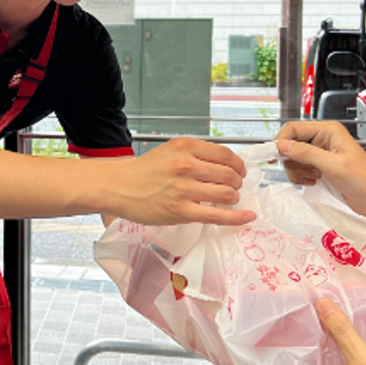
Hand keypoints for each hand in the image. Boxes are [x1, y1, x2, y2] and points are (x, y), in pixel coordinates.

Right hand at [109, 137, 253, 226]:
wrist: (119, 187)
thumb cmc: (143, 171)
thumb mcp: (170, 151)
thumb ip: (195, 154)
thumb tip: (226, 166)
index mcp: (185, 147)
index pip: (226, 154)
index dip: (238, 164)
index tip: (240, 170)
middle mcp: (186, 165)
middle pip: (229, 174)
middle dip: (237, 182)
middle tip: (233, 186)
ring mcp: (184, 189)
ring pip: (227, 193)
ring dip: (233, 197)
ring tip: (227, 199)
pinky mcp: (181, 211)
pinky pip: (217, 215)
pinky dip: (236, 217)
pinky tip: (247, 217)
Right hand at [275, 120, 365, 222]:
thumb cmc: (365, 179)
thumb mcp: (333, 165)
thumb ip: (306, 153)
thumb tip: (282, 145)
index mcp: (328, 131)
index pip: (293, 128)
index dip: (282, 141)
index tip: (275, 156)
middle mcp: (323, 139)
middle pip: (291, 144)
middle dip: (292, 160)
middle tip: (304, 171)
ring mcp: (321, 154)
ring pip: (294, 158)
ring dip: (298, 171)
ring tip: (313, 178)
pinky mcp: (320, 167)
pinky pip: (300, 169)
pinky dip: (302, 177)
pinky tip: (315, 181)